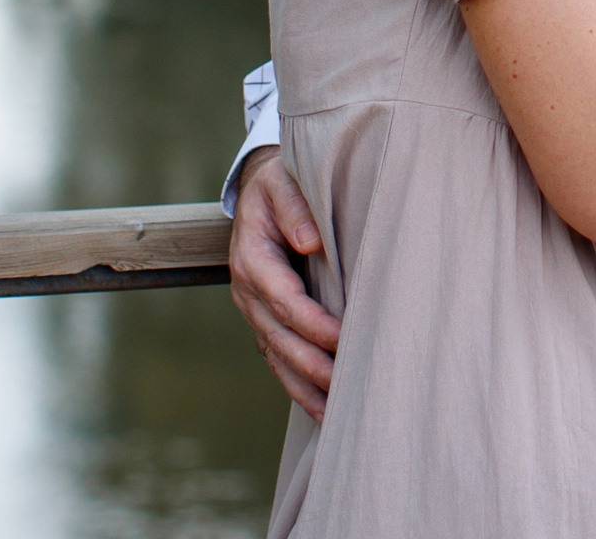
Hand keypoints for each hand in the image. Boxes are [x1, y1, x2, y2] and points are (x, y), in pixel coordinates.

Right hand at [229, 146, 341, 419]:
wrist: (262, 188)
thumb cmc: (282, 182)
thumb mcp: (284, 181)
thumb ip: (295, 207)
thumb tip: (311, 242)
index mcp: (252, 256)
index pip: (283, 298)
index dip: (312, 321)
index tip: (343, 337)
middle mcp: (248, 290)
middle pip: (279, 336)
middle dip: (312, 364)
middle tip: (347, 386)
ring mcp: (254, 309)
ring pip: (277, 355)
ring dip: (305, 386)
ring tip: (337, 414)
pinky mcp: (266, 320)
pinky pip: (279, 358)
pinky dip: (298, 385)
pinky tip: (323, 410)